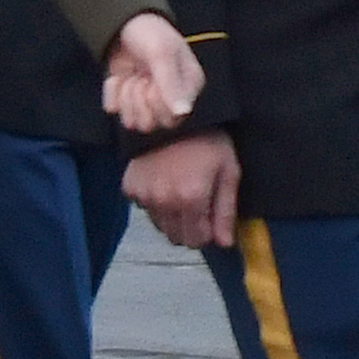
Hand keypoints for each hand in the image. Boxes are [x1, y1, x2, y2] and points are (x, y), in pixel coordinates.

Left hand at [94, 13, 198, 136]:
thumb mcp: (162, 54)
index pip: (173, 119)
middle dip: (139, 99)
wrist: (125, 23)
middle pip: (151, 125)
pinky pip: (114, 110)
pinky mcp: (125, 99)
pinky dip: (112, 93)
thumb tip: (182, 113)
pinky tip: (118, 78)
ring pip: (132, 122)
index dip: (157, 103)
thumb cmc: (151, 33)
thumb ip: (171, 84)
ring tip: (131, 77)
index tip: (153, 81)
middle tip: (141, 78)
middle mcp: (170, 100)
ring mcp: (146, 101)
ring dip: (126, 96)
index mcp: (188, 88)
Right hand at [123, 128, 243, 249]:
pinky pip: (144, 208)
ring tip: (180, 189)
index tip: (210, 218)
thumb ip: (226, 211)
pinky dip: (154, 202)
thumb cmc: (207, 141)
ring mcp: (144, 195)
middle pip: (176, 237)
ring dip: (171, 216)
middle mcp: (164, 202)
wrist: (172, 115)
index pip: (196, 241)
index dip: (206, 233)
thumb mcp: (228, 171)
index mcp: (191, 199)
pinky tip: (163, 181)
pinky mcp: (130, 187)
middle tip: (197, 204)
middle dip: (189, 228)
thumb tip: (224, 243)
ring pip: (160, 225)